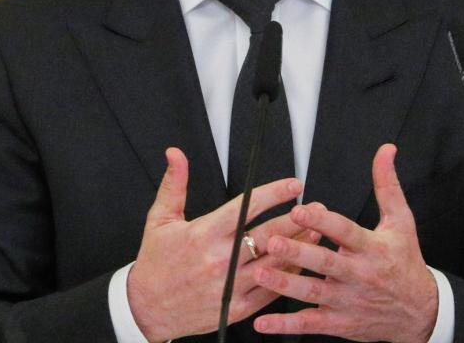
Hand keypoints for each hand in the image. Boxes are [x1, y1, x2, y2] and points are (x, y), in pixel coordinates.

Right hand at [126, 147, 319, 341]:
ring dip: (299, 246)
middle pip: (268, 234)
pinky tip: (300, 263)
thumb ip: (174, 184)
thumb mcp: (159, 219)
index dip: (274, 193)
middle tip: (316, 207)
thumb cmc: (155, 263)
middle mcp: (219, 260)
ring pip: (274, 263)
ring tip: (317, 231)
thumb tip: (175, 154)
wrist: (146, 308)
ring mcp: (230, 286)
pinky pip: (270, 290)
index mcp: (203, 235)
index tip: (293, 184)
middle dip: (296, 218)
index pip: (246, 208)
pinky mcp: (235, 308)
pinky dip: (288, 275)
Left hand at [253, 143, 438, 341]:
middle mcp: (358, 275)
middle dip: (298, 252)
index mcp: (371, 248)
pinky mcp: (340, 322)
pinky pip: (310, 324)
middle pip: (325, 263)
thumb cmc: (405, 262)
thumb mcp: (401, 222)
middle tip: (273, 241)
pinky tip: (263, 322)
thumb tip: (385, 151)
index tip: (301, 208)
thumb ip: (387, 185)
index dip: (323, 221)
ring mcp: (348, 301)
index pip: (345, 232)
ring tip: (260, 273)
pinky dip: (286, 325)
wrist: (420, 312)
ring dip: (285, 284)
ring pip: (313, 293)